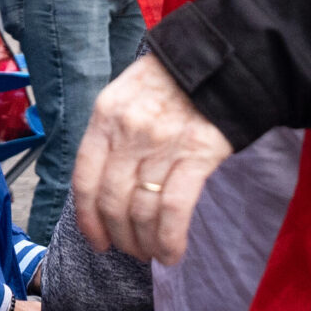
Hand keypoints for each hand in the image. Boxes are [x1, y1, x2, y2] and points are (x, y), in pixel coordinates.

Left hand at [71, 54, 234, 264]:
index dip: (87, 218)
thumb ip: (113, 131)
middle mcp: (128, 130)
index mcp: (106, 114)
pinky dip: (169, 239)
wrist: (226, 57)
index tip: (97, 240)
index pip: (84, 178)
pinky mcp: (197, 154)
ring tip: (153, 254)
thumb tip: (107, 182)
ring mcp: (162, 143)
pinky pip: (173, 210)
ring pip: (141, 211)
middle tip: (130, 250)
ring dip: (144, 243)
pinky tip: (172, 253)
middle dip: (119, 236)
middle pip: (112, 200)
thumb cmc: (175, 79)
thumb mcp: (129, 92)